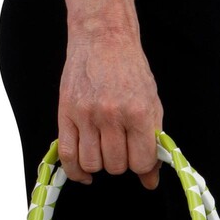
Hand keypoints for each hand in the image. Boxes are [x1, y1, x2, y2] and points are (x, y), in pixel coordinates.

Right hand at [57, 26, 163, 187]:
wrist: (103, 38)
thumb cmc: (130, 69)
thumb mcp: (151, 102)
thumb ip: (153, 142)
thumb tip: (151, 181)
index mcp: (139, 112)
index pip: (141, 161)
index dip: (142, 165)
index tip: (139, 156)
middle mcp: (112, 114)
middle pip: (116, 166)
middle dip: (121, 163)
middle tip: (121, 146)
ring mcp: (86, 114)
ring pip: (91, 163)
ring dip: (99, 164)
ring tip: (103, 148)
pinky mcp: (65, 112)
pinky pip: (67, 155)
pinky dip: (75, 171)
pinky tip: (84, 171)